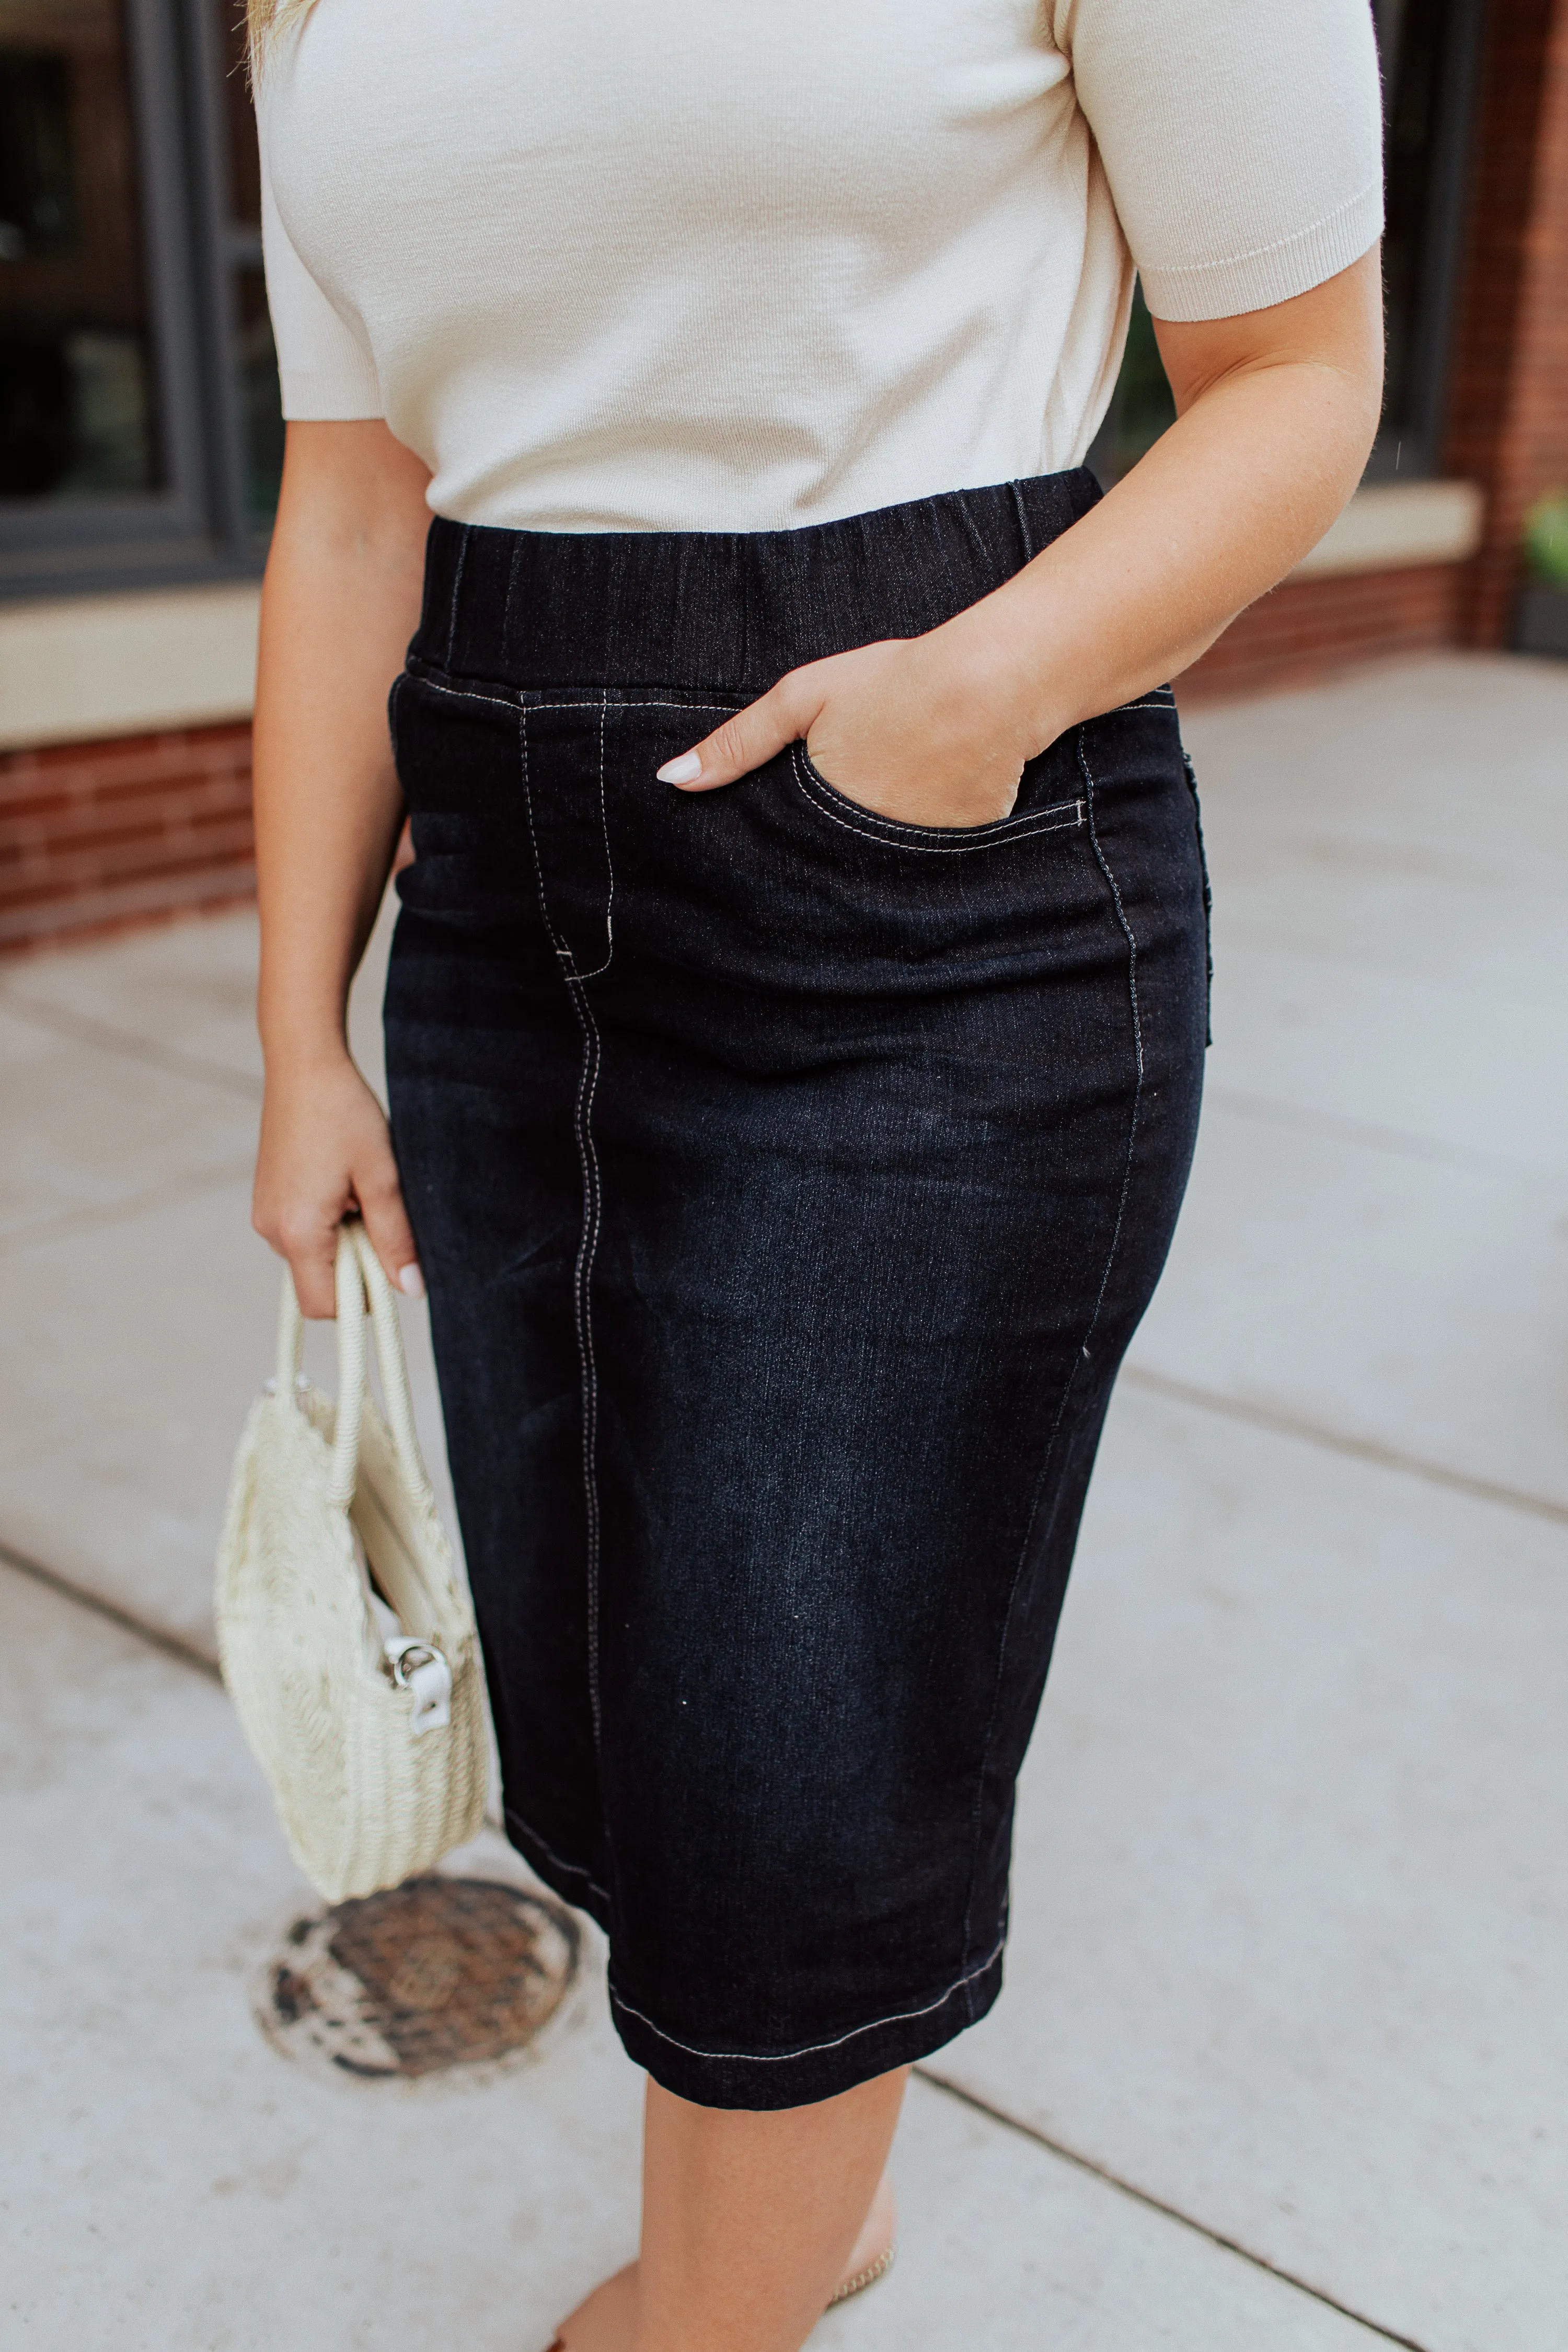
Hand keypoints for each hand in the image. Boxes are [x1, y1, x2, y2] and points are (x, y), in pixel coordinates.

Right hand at [252, 1054, 421, 1317]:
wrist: (304, 1065)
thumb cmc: (344, 1114)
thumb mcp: (382, 1178)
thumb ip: (395, 1238)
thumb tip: (410, 1289)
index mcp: (298, 1231)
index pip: (324, 1305)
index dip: (362, 1300)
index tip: (389, 1266)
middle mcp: (271, 1230)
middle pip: (319, 1284)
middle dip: (356, 1266)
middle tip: (378, 1215)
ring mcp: (265, 1215)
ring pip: (313, 1258)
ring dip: (344, 1242)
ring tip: (360, 1193)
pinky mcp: (267, 1200)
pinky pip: (302, 1234)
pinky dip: (329, 1225)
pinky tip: (343, 1186)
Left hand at [655, 618, 1044, 828]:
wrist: (992, 684)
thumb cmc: (895, 682)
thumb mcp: (802, 698)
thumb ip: (738, 744)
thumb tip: (671, 781)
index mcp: (815, 815)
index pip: (780, 854)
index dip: (781, 843)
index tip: (784, 832)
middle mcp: (857, 852)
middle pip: (827, 866)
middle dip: (826, 850)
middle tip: (858, 794)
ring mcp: (908, 861)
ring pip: (877, 867)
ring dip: (878, 848)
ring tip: (905, 792)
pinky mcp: (956, 860)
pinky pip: (930, 863)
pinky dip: (928, 843)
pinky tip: (940, 800)